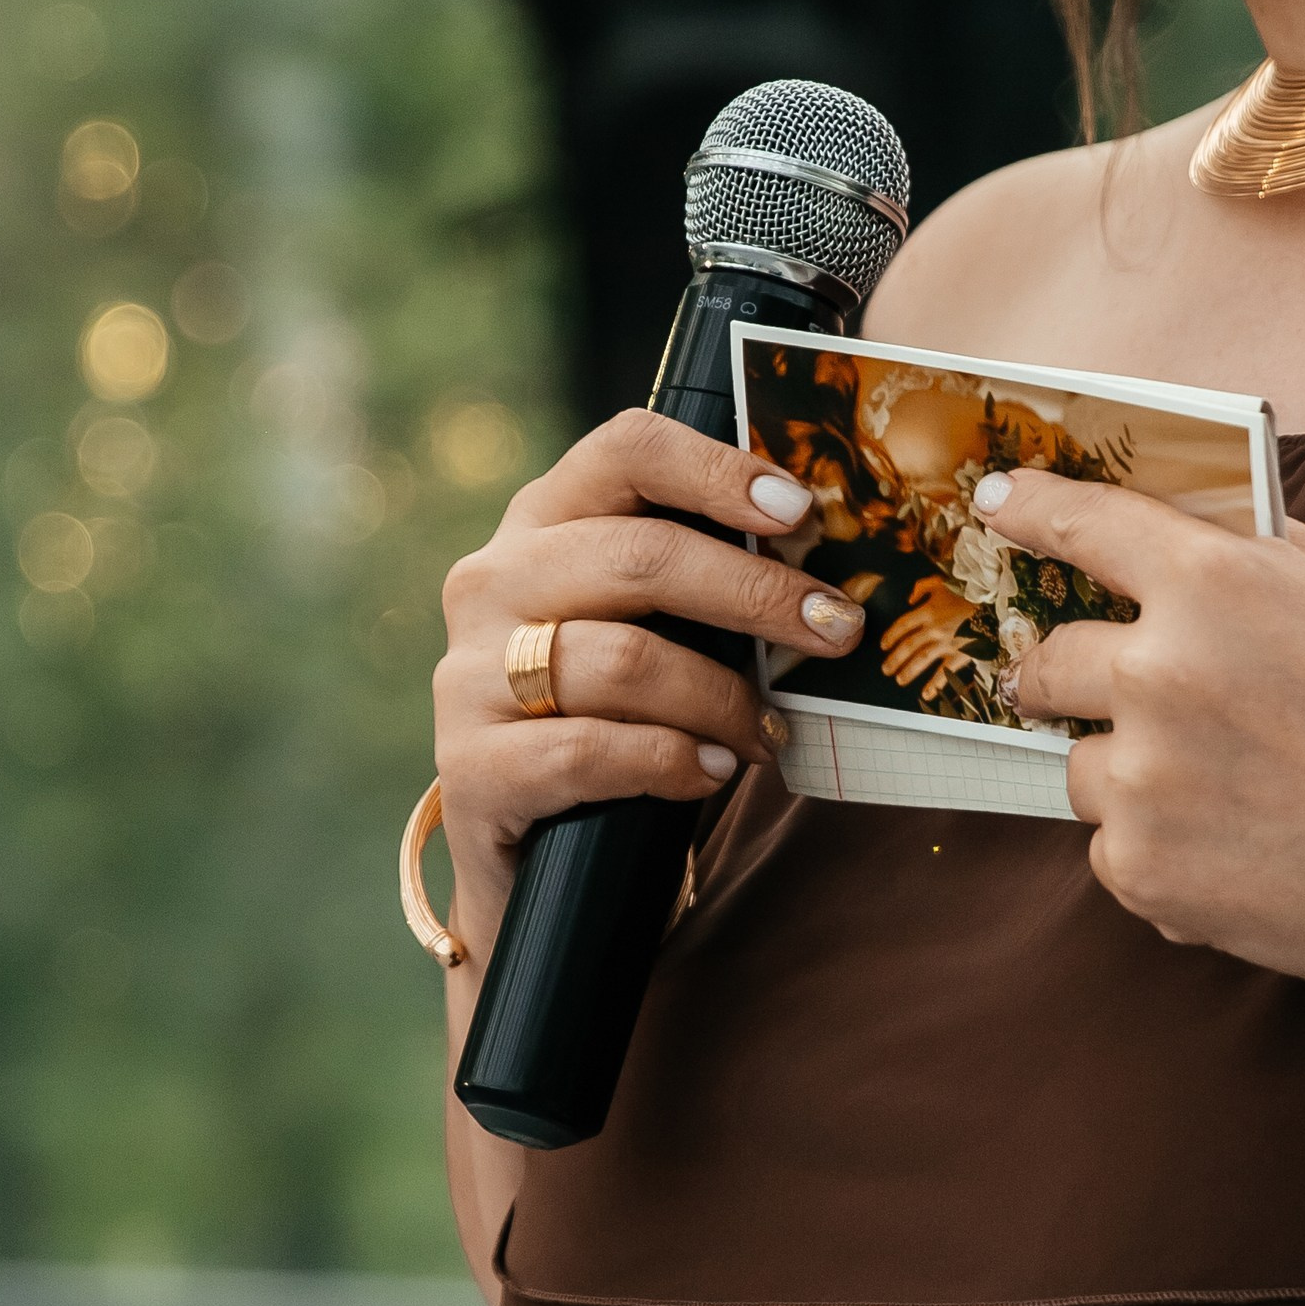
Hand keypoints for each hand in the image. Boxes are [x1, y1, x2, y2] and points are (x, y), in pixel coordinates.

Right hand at [433, 410, 867, 955]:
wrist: (529, 853)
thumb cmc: (612, 720)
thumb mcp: (651, 632)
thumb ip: (704, 588)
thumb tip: (826, 577)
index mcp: (544, 524)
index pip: (627, 452)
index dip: (719, 472)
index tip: (800, 511)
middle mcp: (493, 582)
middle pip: (640, 556)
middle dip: (757, 594)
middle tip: (837, 631)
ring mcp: (468, 674)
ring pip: (624, 660)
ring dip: (722, 701)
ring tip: (769, 734)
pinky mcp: (469, 767)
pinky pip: (589, 750)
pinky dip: (670, 762)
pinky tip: (711, 773)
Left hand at [880, 576, 976, 691]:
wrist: (995, 604)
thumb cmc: (969, 594)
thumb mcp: (942, 583)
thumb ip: (922, 587)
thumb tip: (909, 599)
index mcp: (928, 610)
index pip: (903, 625)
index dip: (890, 636)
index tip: (884, 646)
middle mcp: (934, 628)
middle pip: (908, 645)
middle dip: (894, 659)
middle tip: (886, 669)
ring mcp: (947, 642)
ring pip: (921, 659)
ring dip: (908, 671)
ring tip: (900, 679)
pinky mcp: (960, 654)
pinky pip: (945, 671)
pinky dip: (935, 684)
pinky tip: (927, 694)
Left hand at [978, 468, 1304, 1000]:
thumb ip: (1258, 553)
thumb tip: (1183, 525)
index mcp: (1214, 584)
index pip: (1083, 524)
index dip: (1031, 510)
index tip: (996, 503)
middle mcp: (1159, 672)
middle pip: (1047, 662)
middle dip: (1058, 676)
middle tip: (1089, 691)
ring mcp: (1142, 778)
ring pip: (1078, 765)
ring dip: (1126, 774)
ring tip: (1228, 794)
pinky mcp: (1141, 868)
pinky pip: (1112, 846)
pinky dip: (1159, 850)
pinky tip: (1242, 852)